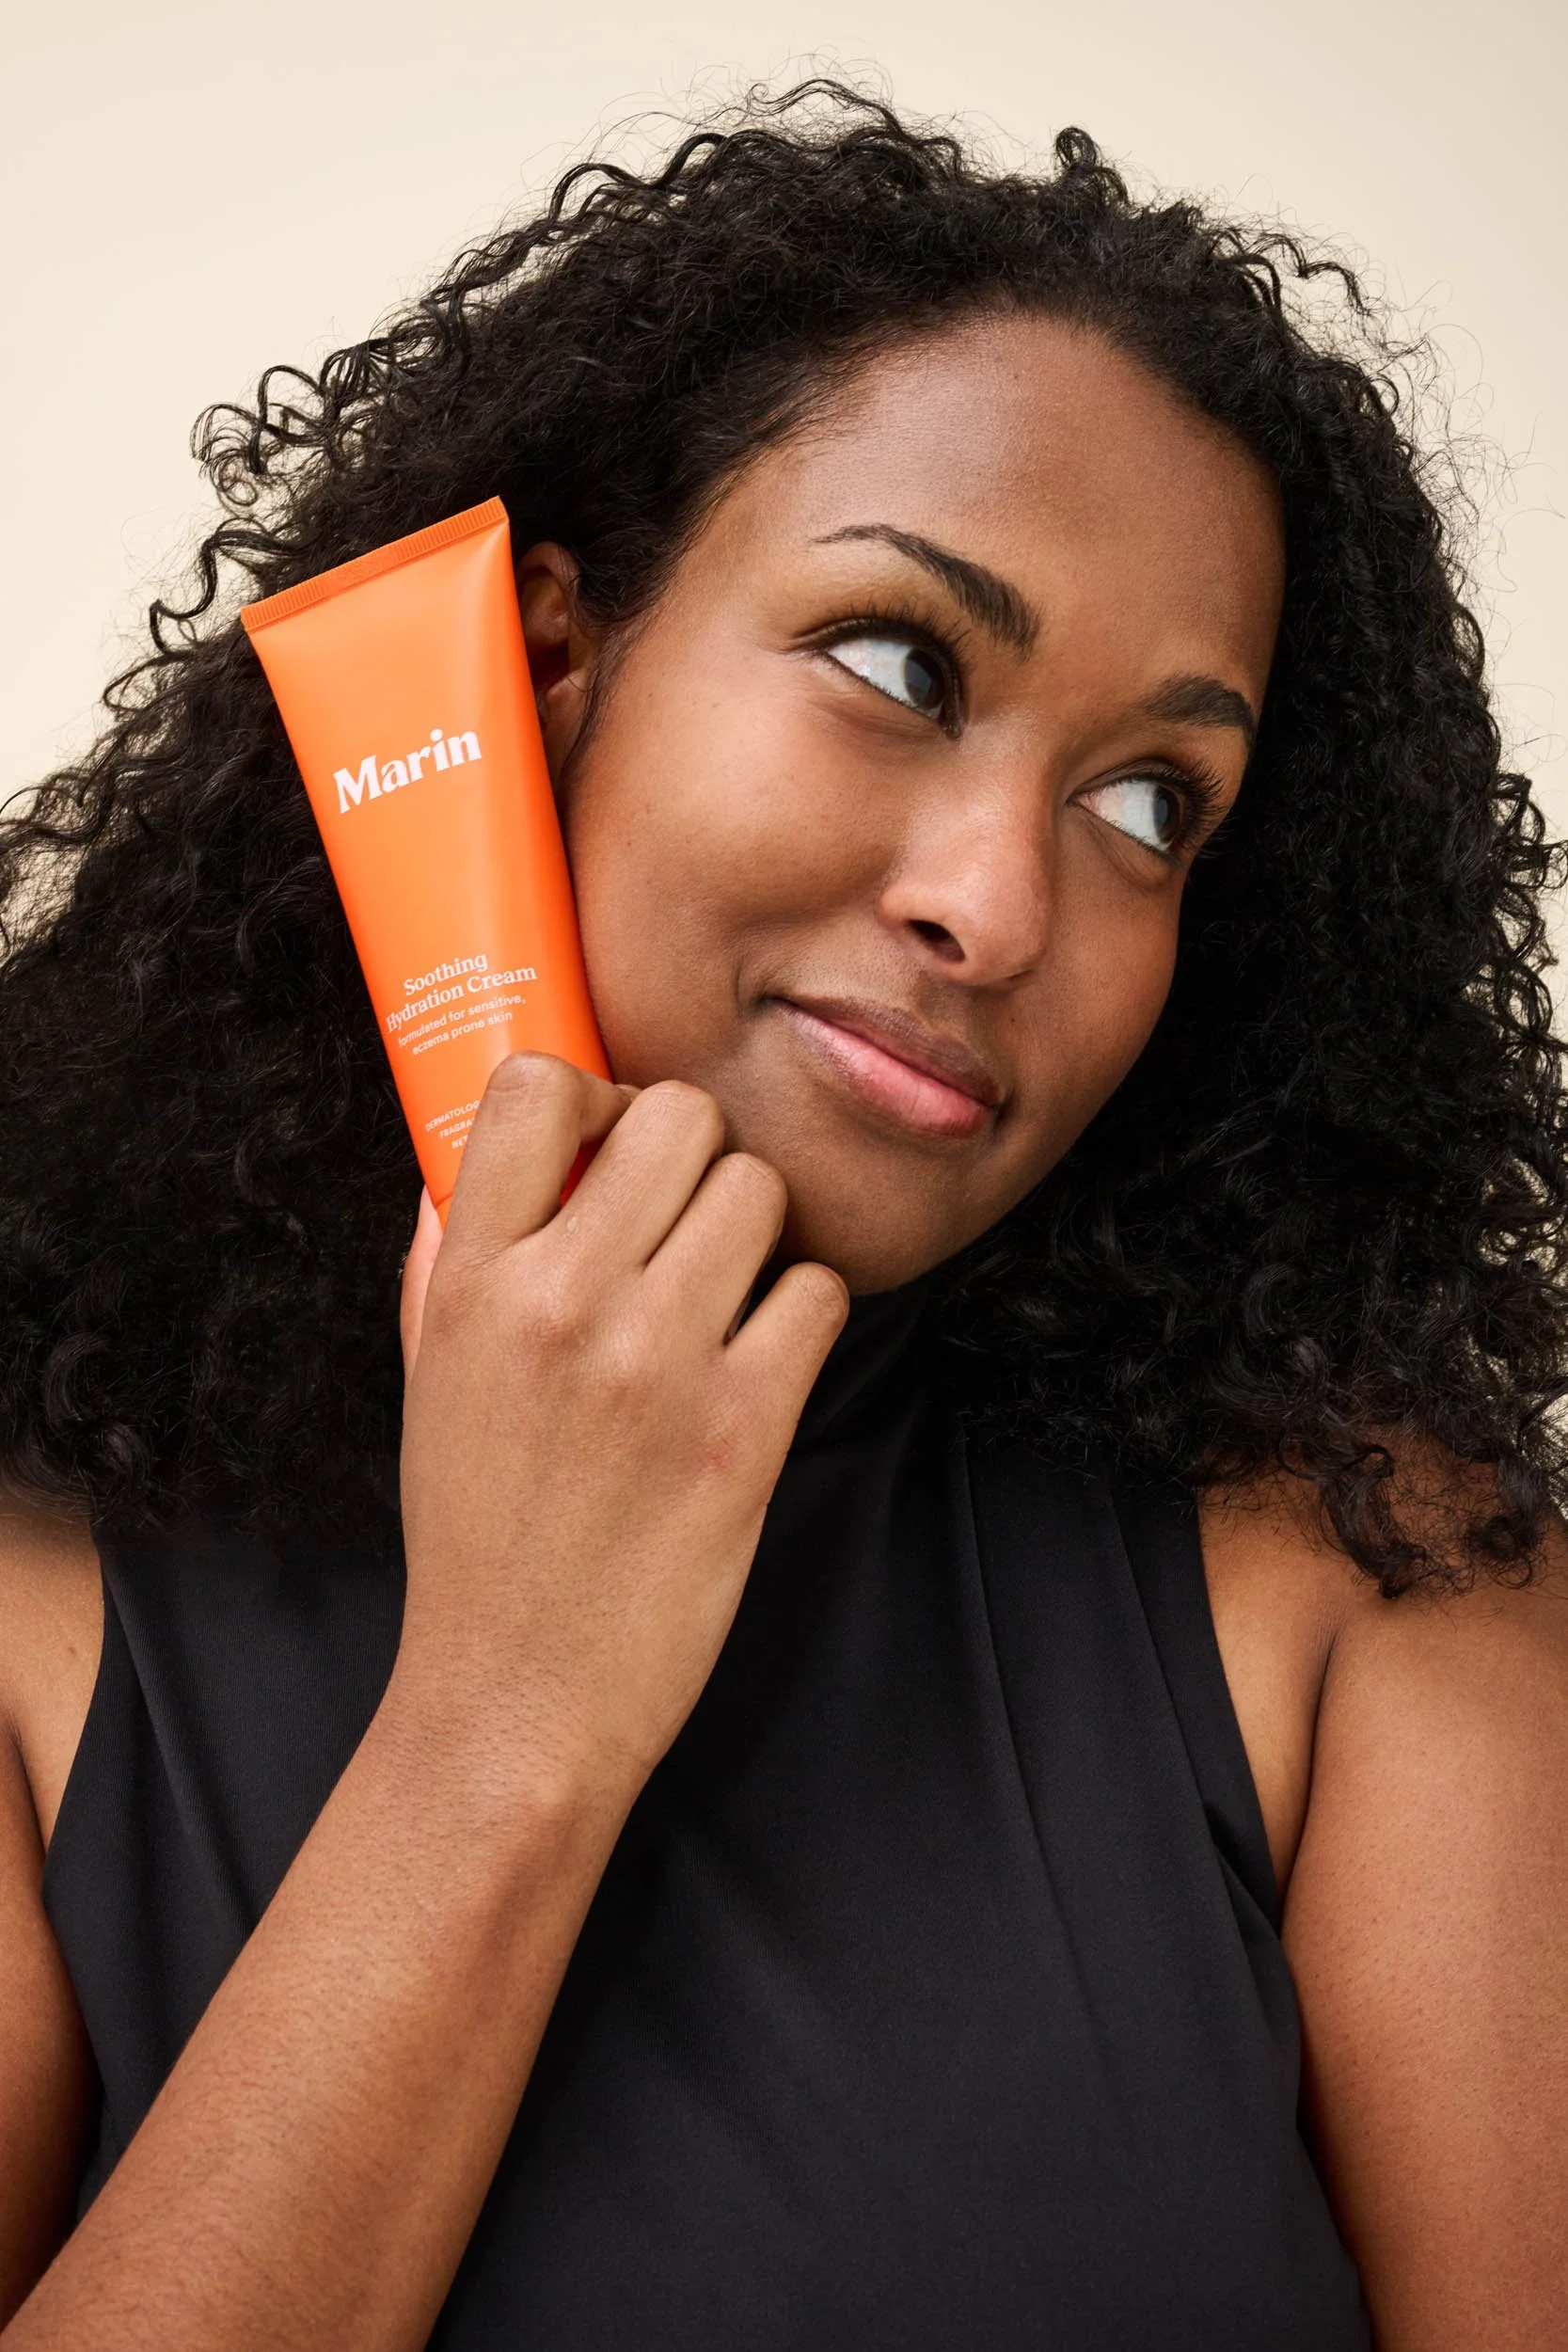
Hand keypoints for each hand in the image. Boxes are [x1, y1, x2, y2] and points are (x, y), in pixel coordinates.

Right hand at [392, 1054, 848, 1811]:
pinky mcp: (744, 1425)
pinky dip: (802, 1313)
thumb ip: (449, 1262)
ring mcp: (659, 1361)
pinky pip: (818, 1290)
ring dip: (754, 1231)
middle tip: (683, 1217)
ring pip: (759, 1191)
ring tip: (723, 1293)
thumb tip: (476, 1163)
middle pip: (679, 1116)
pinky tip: (761, 1358)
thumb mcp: (430, 1381)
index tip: (606, 1140)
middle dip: (693, 1154)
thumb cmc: (478, 1538)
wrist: (519, 1696)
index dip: (592, 1090)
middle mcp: (563, 1301)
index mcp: (473, 1282)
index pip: (533, 1086)